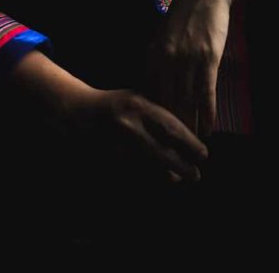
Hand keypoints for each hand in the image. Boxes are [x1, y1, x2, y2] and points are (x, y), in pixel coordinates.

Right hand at [65, 87, 208, 182]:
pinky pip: (129, 174)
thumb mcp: (140, 97)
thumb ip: (162, 112)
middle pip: (161, 152)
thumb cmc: (115, 103)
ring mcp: (113, 145)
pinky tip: (156, 182)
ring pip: (146, 167)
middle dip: (182, 166)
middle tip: (196, 175)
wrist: (75, 111)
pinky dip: (145, 179)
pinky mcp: (103, 159)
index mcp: (139, 105)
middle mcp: (127, 126)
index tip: (203, 154)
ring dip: (165, 175)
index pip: (171, 128)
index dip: (190, 144)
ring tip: (178, 179)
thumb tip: (190, 133)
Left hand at [146, 0, 242, 138]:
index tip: (154, 142)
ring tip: (190, 150)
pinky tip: (208, 128)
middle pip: (166, 104)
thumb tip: (156, 87)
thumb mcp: (165, 38)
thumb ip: (160, 62)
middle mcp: (166, 61)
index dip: (153, 122)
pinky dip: (206, 112)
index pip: (151, 97)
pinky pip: (205, 91)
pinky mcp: (208, 58)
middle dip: (168, 133)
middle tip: (171, 155)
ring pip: (185, 102)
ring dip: (188, 128)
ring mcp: (187, 60)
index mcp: (153, 57)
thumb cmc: (187, 15)